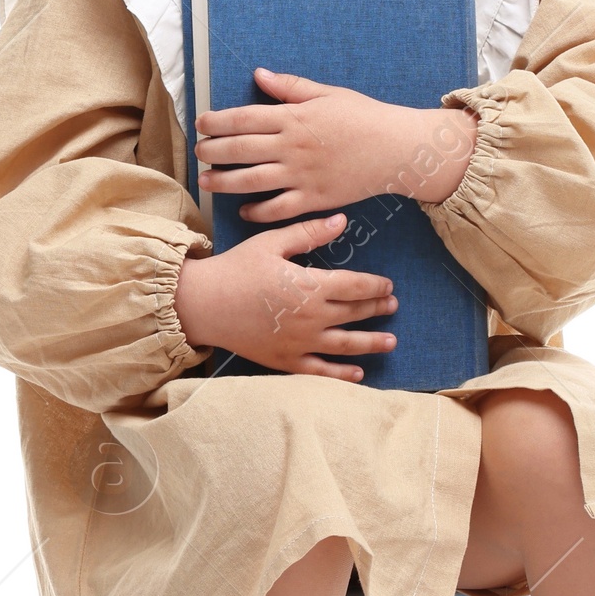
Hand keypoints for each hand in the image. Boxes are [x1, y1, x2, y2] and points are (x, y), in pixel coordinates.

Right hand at [172, 213, 398, 380]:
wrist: (202, 303)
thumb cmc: (236, 269)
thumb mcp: (272, 243)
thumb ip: (309, 233)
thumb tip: (342, 221)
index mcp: (309, 286)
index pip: (355, 286)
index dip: (376, 285)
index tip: (388, 285)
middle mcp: (310, 317)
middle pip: (354, 313)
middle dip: (377, 309)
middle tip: (393, 305)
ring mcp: (299, 342)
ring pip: (345, 345)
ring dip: (371, 342)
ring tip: (391, 340)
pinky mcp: (284, 361)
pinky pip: (320, 371)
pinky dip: (342, 374)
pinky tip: (359, 374)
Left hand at [196, 67, 477, 220]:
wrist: (396, 149)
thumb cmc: (364, 116)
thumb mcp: (327, 94)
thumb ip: (290, 87)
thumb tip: (258, 75)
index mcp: (294, 117)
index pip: (244, 118)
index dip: (217, 121)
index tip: (201, 123)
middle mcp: (293, 147)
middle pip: (240, 150)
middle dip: (213, 151)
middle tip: (198, 152)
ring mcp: (302, 175)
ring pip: (252, 181)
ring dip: (224, 182)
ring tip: (206, 181)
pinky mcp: (314, 198)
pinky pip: (278, 209)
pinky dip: (257, 211)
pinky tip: (243, 210)